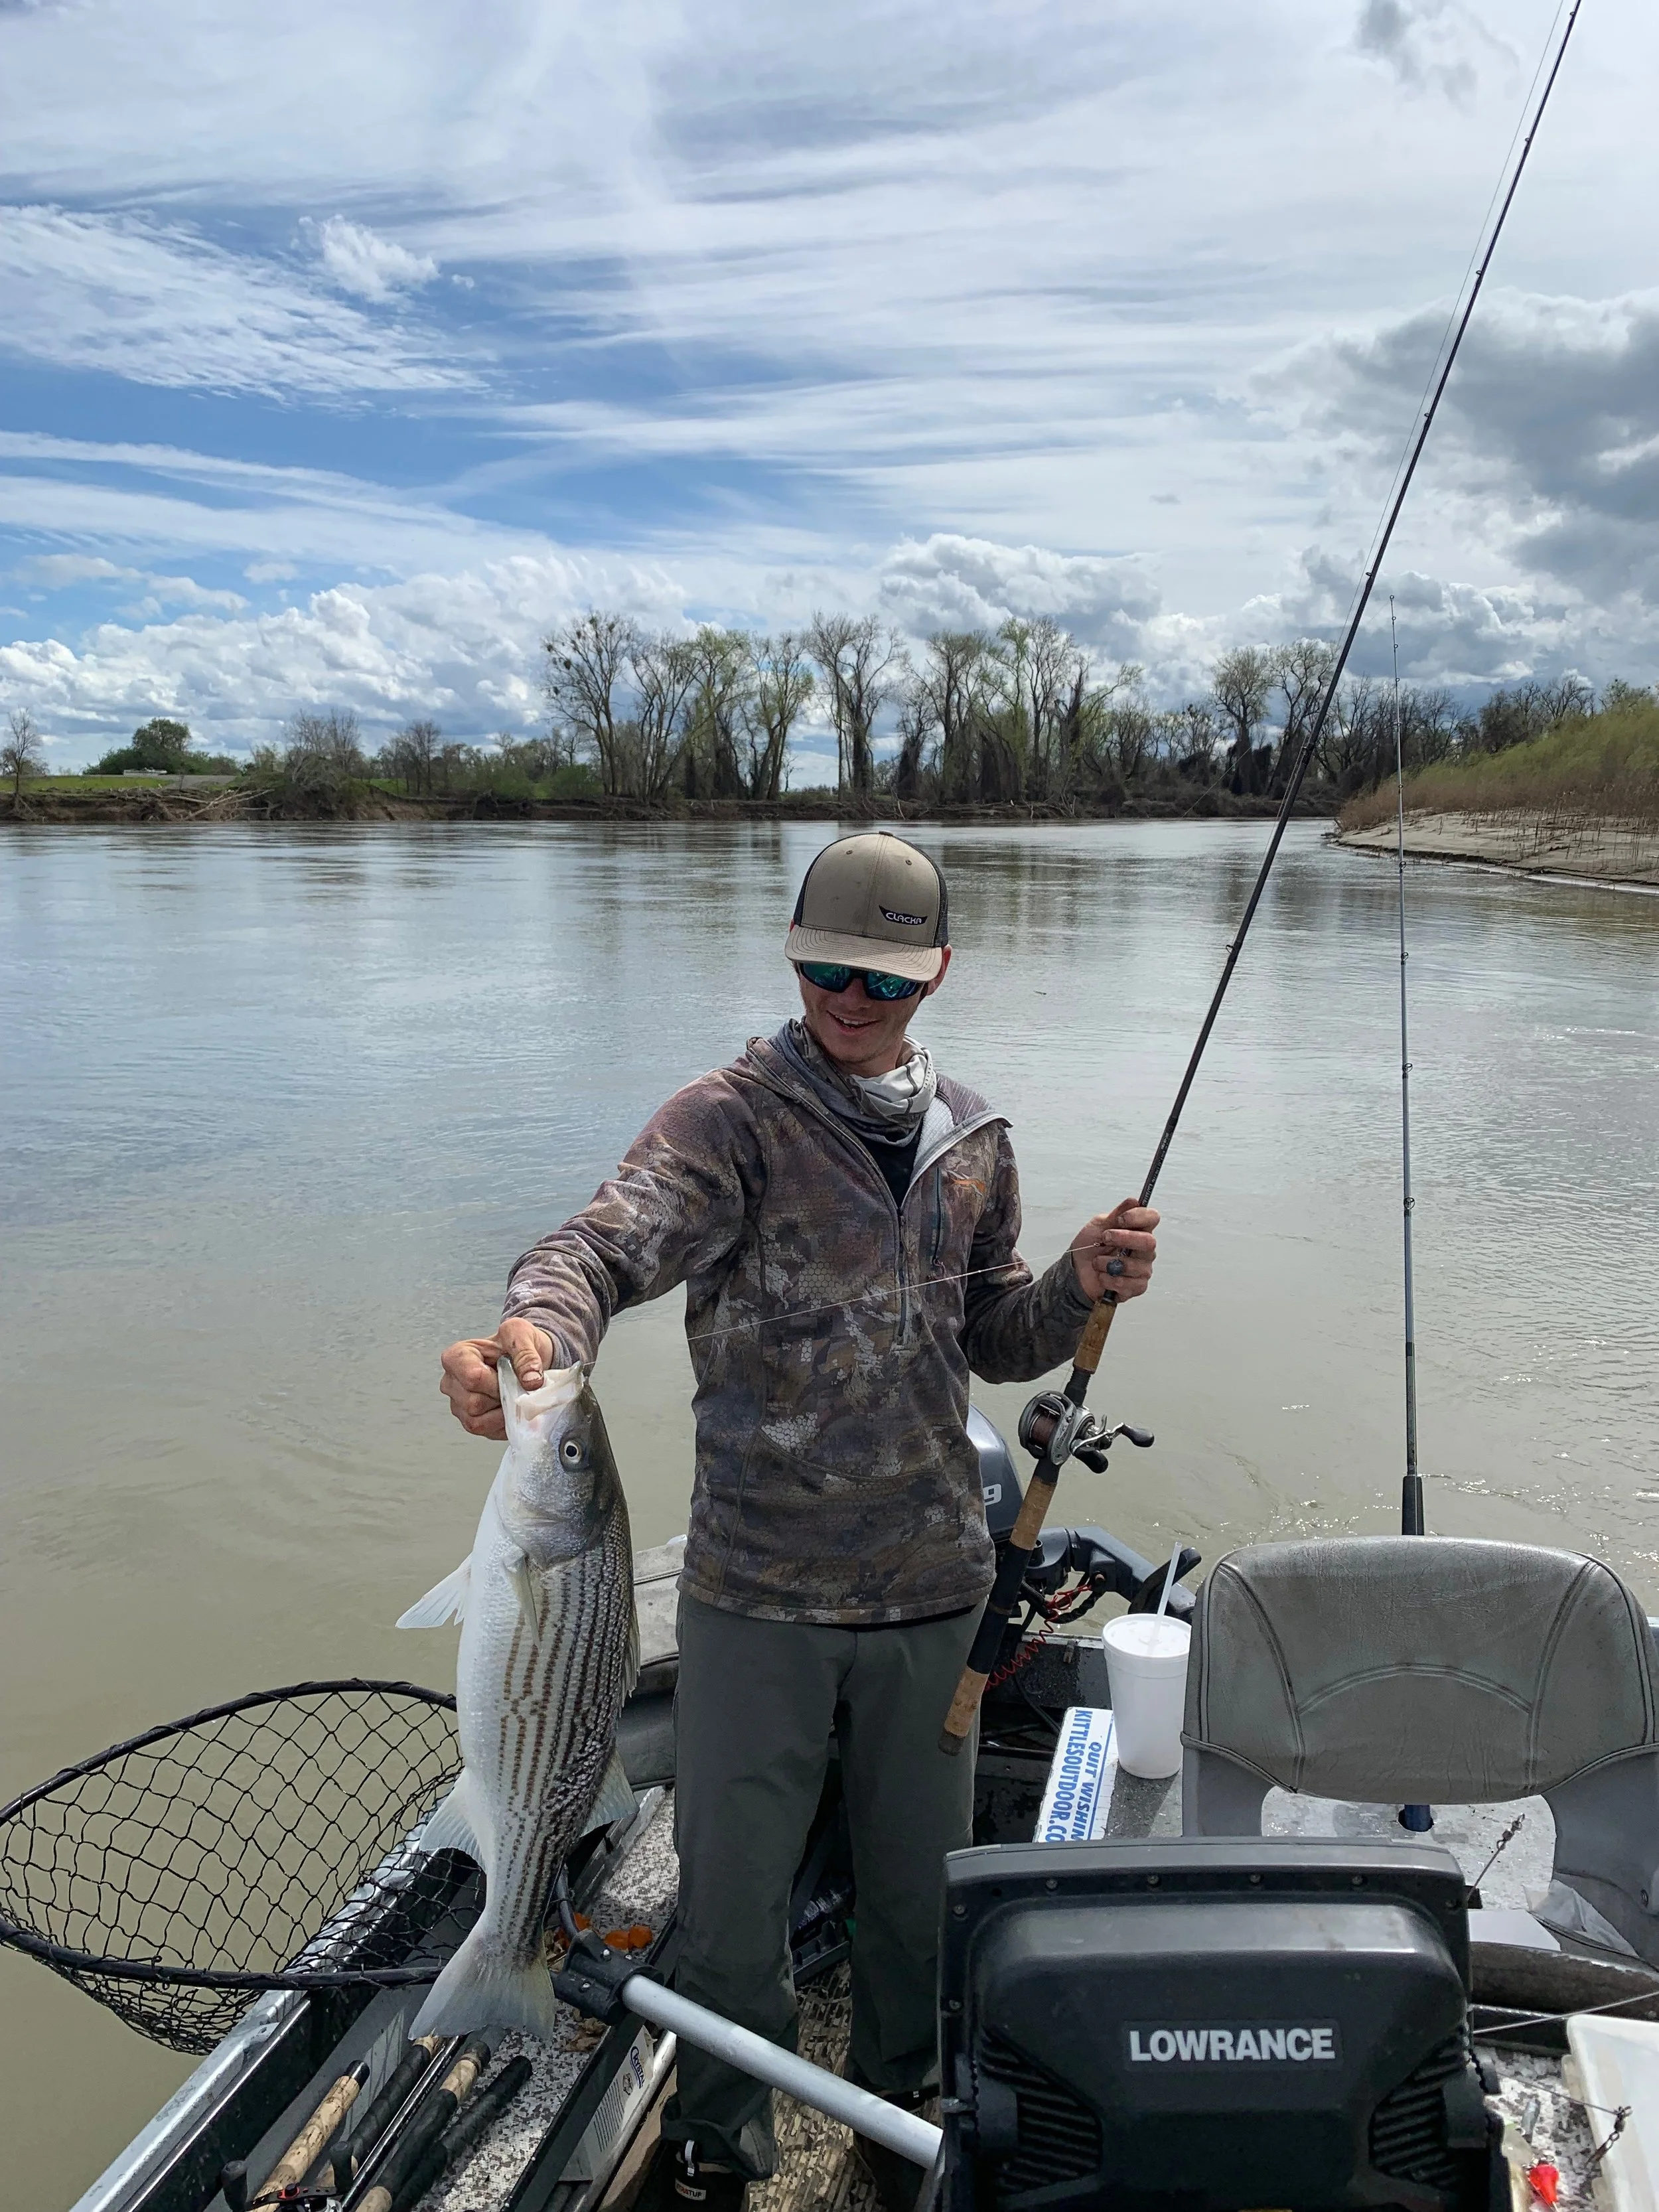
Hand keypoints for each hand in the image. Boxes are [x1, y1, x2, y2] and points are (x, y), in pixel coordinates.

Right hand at [439, 1319, 554, 1439]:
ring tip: (511, 1395)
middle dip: (501, 1397)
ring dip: (502, 1412)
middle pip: (474, 1403)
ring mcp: (458, 1404)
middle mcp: (451, 1382)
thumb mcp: (522, 1335)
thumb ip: (526, 1354)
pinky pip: (485, 1431)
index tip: (510, 1374)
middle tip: (514, 1385)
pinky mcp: (470, 1421)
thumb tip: (531, 1381)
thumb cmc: (516, 1345)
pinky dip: (502, 1423)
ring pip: (477, 1421)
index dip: (497, 1382)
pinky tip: (509, 1407)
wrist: (525, 1359)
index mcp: (456, 1357)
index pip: (472, 1378)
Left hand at [1069, 1200, 1158, 1303]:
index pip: (1152, 1218)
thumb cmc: (1089, 1247)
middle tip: (1105, 1238)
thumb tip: (1133, 1201)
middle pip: (1149, 1241)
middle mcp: (1144, 1249)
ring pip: (1137, 1265)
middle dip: (1124, 1239)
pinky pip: (1130, 1284)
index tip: (1121, 1219)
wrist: (1076, 1271)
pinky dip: (1110, 1279)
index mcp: (1137, 1230)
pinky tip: (1102, 1276)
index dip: (1139, 1216)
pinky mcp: (1136, 1287)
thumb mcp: (1098, 1225)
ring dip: (1110, 1263)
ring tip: (1097, 1262)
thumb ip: (1117, 1214)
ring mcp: (1142, 1268)